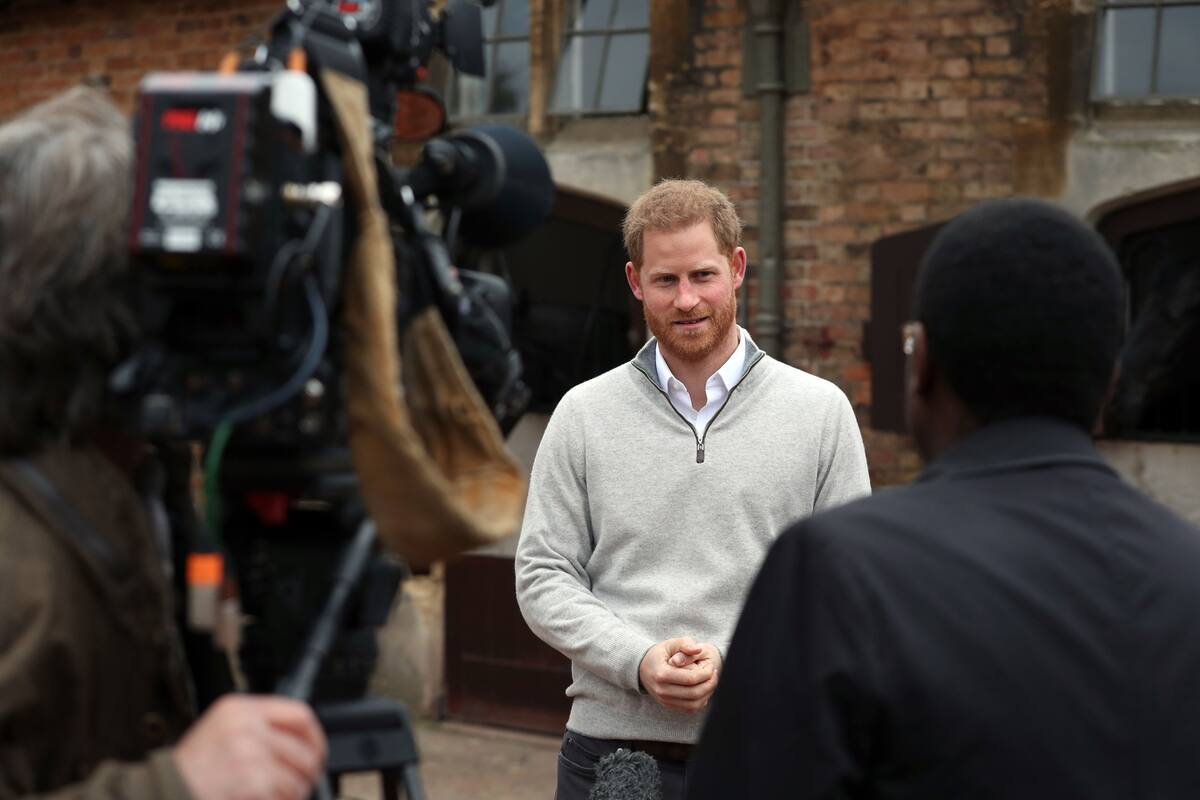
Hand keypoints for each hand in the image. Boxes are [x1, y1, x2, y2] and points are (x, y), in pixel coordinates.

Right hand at [173, 694, 326, 799]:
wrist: (166, 793)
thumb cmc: (189, 770)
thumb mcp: (220, 731)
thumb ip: (256, 727)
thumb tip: (299, 740)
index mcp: (239, 709)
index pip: (298, 714)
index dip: (315, 736)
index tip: (317, 751)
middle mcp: (248, 727)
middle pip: (304, 749)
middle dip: (308, 772)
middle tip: (305, 782)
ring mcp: (252, 755)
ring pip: (298, 777)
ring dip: (295, 793)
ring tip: (281, 796)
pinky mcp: (254, 783)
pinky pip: (285, 795)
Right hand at [639, 637, 720, 714]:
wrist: (642, 668)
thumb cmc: (658, 654)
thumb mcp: (670, 644)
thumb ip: (685, 644)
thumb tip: (698, 649)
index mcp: (661, 674)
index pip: (690, 679)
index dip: (706, 674)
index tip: (711, 667)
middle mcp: (662, 690)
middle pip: (693, 694)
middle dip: (709, 684)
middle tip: (715, 675)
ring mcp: (664, 700)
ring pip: (693, 705)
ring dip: (707, 694)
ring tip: (711, 682)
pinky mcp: (668, 705)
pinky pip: (689, 709)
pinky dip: (700, 702)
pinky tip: (704, 690)